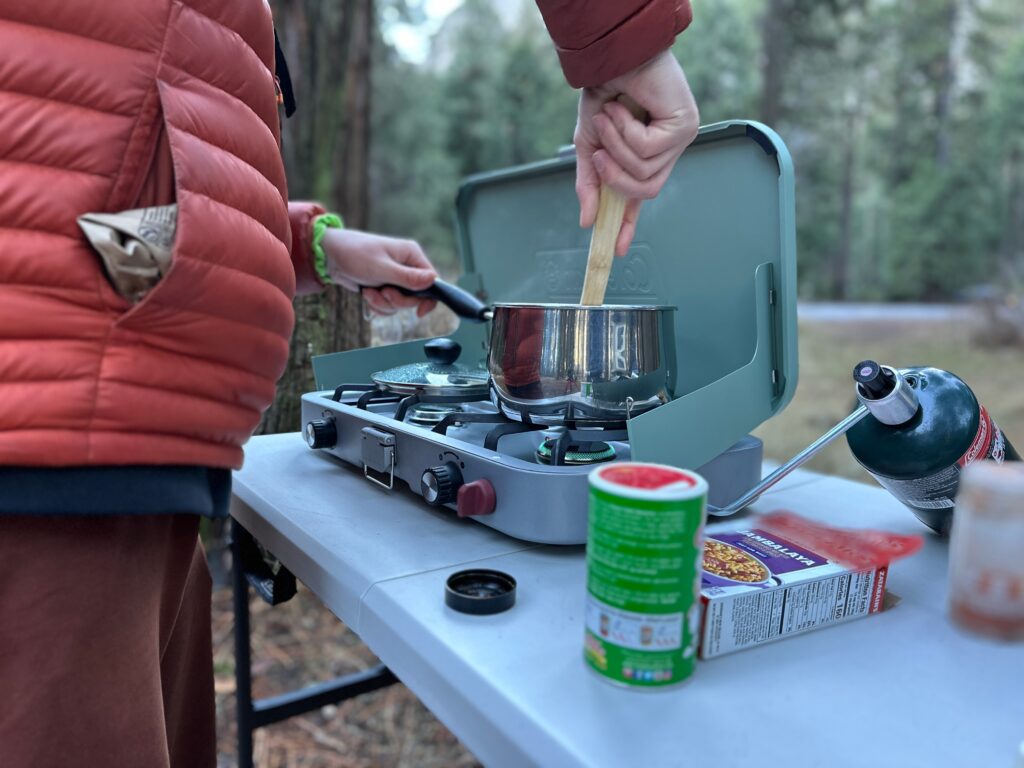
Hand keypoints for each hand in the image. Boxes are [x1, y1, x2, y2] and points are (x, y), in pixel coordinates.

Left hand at [321, 228, 437, 316]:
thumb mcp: (381, 268)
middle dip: (397, 301)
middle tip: (383, 293)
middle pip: (417, 296)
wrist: (330, 256)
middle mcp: (407, 266)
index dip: (429, 298)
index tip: (419, 312)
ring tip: (369, 292)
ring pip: (401, 303)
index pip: (432, 280)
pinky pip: (389, 305)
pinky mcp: (385, 286)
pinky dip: (378, 305)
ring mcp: (396, 278)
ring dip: (384, 304)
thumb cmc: (355, 254)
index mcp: (411, 255)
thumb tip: (432, 281)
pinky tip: (366, 294)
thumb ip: (407, 277)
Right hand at [574, 50, 698, 255]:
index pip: (640, 198)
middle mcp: (667, 152)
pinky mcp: (685, 127)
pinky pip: (647, 149)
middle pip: (645, 191)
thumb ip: (589, 180)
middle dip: (615, 179)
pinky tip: (624, 109)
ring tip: (608, 117)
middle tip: (598, 156)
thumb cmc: (606, 90)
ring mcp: (679, 141)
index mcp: (647, 157)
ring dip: (617, 146)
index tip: (616, 250)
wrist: (614, 56)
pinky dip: (626, 130)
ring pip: (644, 172)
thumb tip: (586, 220)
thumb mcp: (589, 142)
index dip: (627, 224)